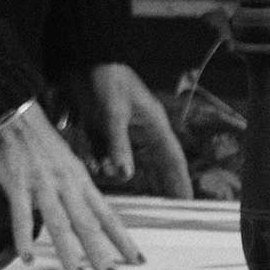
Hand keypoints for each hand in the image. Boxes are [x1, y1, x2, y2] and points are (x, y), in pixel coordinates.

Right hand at [0, 104, 144, 269]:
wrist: (12, 112)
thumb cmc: (37, 138)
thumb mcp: (66, 160)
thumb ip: (74, 187)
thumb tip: (83, 211)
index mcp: (80, 178)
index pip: (107, 214)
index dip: (122, 238)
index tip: (137, 258)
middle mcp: (66, 184)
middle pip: (88, 224)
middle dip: (101, 252)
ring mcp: (42, 184)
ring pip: (59, 224)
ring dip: (68, 252)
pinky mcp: (18, 184)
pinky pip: (21, 216)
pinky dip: (24, 238)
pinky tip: (27, 257)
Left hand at [72, 62, 192, 200]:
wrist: (82, 60)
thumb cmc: (107, 80)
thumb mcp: (114, 112)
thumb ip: (119, 144)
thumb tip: (125, 175)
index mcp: (153, 124)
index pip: (172, 157)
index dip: (180, 180)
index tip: (186, 203)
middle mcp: (140, 131)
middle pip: (152, 165)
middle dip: (150, 183)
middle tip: (158, 209)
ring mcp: (121, 132)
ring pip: (123, 163)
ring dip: (112, 170)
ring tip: (100, 165)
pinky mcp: (102, 132)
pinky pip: (104, 155)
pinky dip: (97, 161)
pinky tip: (90, 160)